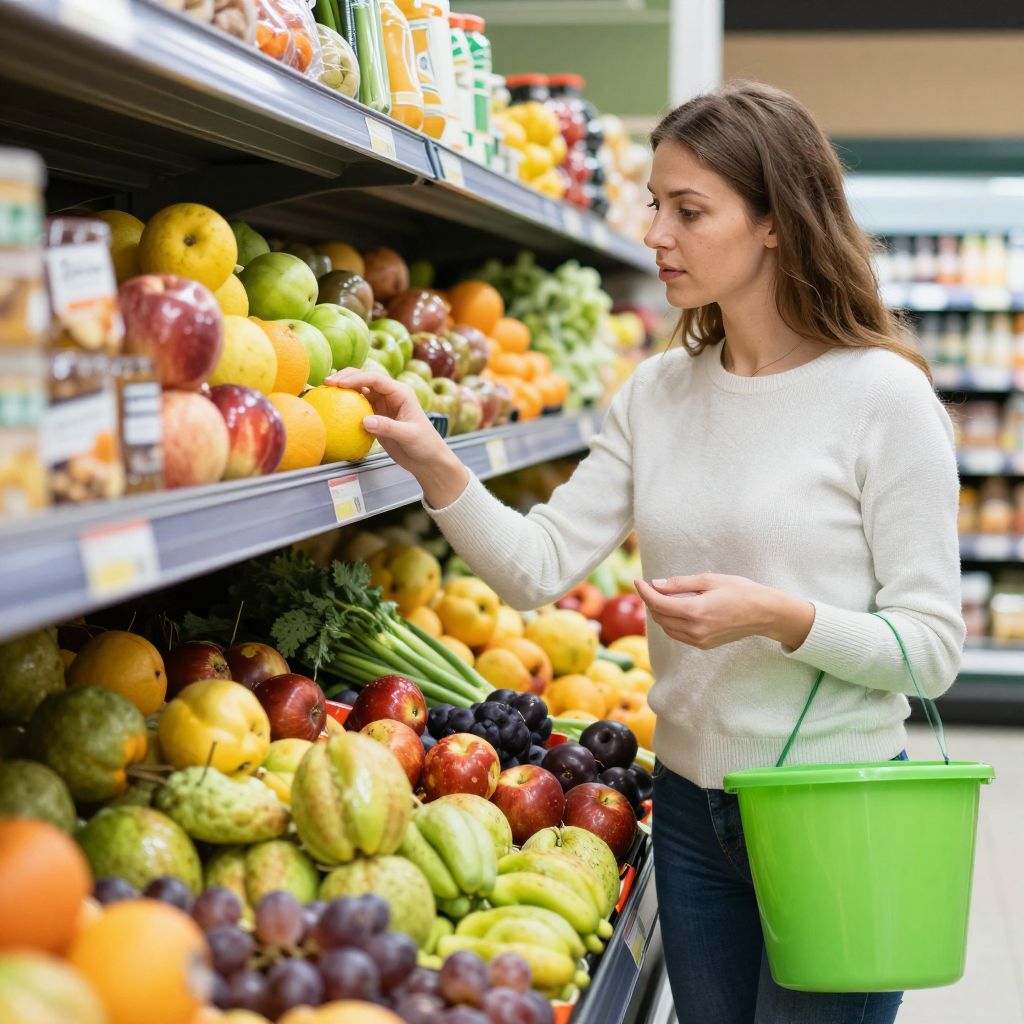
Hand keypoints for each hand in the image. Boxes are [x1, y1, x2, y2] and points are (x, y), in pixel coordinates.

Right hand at [324, 369, 467, 506]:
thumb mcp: (408, 436)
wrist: (427, 460)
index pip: (376, 379)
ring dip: (344, 389)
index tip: (339, 384)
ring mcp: (383, 405)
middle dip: (346, 377)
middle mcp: (391, 395)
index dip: (356, 378)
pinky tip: (332, 407)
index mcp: (401, 393)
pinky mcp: (377, 416)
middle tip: (327, 383)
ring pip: (360, 391)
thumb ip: (388, 428)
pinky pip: (359, 406)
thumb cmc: (424, 445)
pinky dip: (346, 405)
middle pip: (365, 379)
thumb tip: (364, 421)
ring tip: (325, 391)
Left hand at [633, 574, 814, 650]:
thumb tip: (655, 584)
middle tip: (651, 586)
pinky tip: (675, 610)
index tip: (637, 581)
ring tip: (662, 597)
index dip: (644, 592)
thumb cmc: (740, 591)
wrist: (764, 613)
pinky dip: (671, 622)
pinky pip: (678, 634)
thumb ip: (679, 584)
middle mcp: (695, 629)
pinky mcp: (704, 645)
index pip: (658, 604)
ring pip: (666, 628)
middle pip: (659, 617)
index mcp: (695, 611)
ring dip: (660, 613)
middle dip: (651, 601)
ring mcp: (699, 640)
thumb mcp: (709, 580)